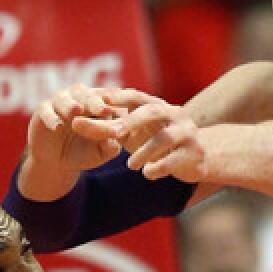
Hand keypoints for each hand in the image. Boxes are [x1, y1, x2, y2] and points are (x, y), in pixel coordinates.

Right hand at [25, 84, 125, 174]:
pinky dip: (51, 117)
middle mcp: (79, 98)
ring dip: (71, 104)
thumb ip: (110, 146)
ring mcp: (59, 102)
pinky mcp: (42, 110)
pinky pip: (45, 110)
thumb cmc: (84, 153)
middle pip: (87, 95)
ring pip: (64, 98)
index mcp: (97, 104)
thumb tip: (114, 141)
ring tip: (77, 111)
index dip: (114, 104)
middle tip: (103, 110)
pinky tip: (56, 126)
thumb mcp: (100, 153)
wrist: (57, 162)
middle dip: (95, 102)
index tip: (121, 112)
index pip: (107, 99)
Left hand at [73, 88, 204, 182]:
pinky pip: (173, 160)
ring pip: (164, 138)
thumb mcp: (134, 134)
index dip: (117, 98)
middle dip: (131, 121)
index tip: (96, 102)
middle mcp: (174, 114)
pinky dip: (158, 168)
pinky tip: (148, 174)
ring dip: (144, 151)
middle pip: (151, 112)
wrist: (197, 158)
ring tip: (130, 165)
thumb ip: (109, 128)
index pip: (135, 96)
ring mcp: (186, 133)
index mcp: (157, 106)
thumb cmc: (157, 142)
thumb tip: (75, 123)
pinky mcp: (193, 153)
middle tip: (112, 133)